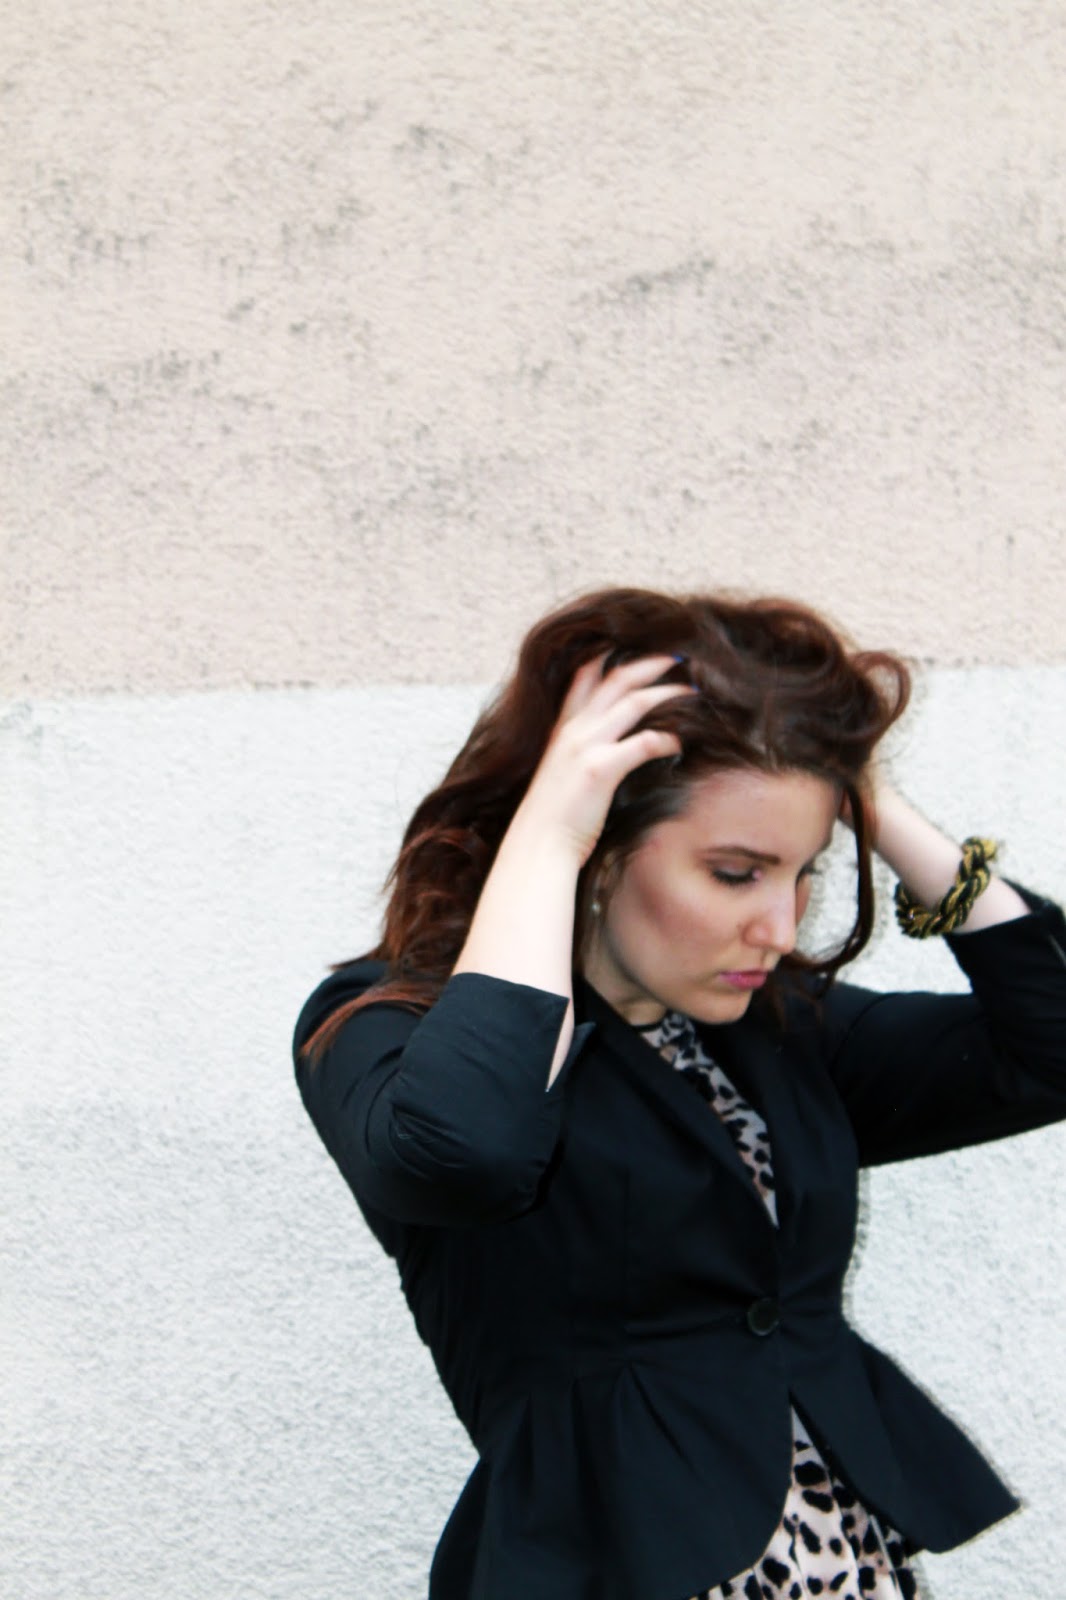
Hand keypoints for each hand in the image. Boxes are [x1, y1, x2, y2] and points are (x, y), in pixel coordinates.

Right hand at [514, 654, 695, 865]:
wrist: (538, 845)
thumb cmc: (552, 818)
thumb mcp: (561, 774)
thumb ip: (581, 754)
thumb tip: (610, 749)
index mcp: (563, 729)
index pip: (584, 676)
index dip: (610, 656)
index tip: (636, 648)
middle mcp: (573, 730)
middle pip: (615, 678)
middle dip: (649, 663)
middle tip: (676, 656)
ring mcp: (585, 746)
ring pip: (634, 702)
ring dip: (667, 692)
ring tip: (691, 690)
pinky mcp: (600, 768)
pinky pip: (644, 742)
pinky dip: (668, 738)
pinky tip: (681, 742)